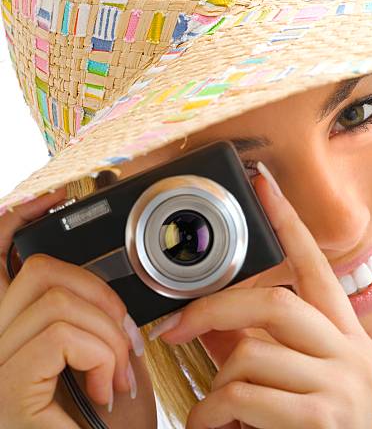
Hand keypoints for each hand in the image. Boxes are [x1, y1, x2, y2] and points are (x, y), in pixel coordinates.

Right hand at [0, 188, 142, 427]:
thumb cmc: (110, 424)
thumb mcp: (106, 357)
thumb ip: (93, 320)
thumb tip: (101, 287)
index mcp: (12, 333)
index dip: (16, 221)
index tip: (52, 198)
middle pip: (41, 272)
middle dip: (102, 297)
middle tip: (124, 344)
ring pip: (57, 302)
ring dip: (110, 337)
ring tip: (118, 376)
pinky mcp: (6, 389)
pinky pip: (61, 336)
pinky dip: (101, 356)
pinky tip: (106, 389)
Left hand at [148, 162, 371, 428]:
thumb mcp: (292, 383)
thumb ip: (261, 347)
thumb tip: (213, 317)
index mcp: (346, 336)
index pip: (316, 266)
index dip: (288, 223)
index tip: (264, 183)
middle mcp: (352, 352)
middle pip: (274, 303)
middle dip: (216, 311)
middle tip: (176, 326)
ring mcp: (344, 383)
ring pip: (252, 352)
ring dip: (217, 384)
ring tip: (215, 409)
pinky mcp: (324, 417)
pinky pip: (244, 393)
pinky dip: (214, 412)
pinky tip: (218, 428)